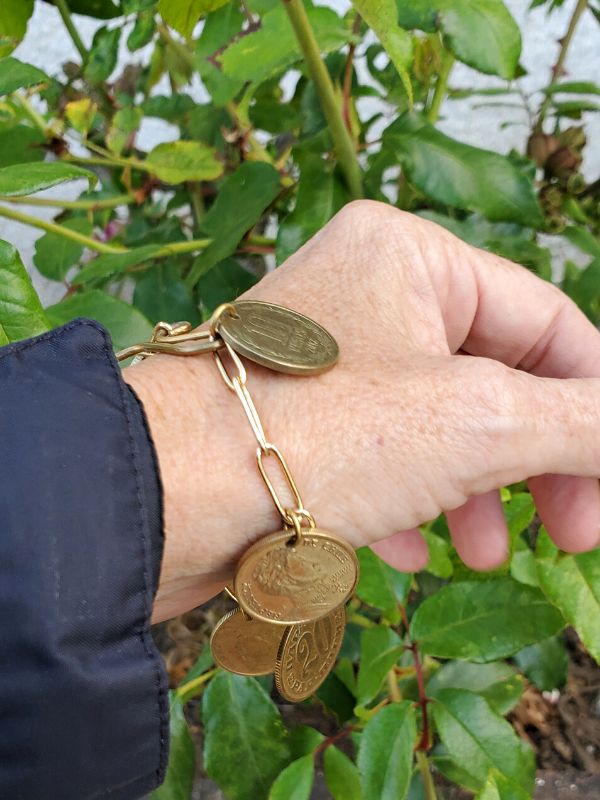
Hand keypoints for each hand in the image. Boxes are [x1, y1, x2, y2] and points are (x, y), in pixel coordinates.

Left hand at [125, 201, 599, 621]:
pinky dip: (404, 499)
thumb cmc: (314, 438)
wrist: (157, 498)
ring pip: (433, 420)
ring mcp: (323, 357)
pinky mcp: (290, 417)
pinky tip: (403, 549)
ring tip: (483, 548)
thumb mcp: (478, 423)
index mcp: (408, 255)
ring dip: (472, 487)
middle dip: (535, 458)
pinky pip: (373, 452)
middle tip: (572, 533)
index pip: (545, 320)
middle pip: (491, 374)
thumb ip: (582, 422)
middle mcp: (361, 292)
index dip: (595, 404)